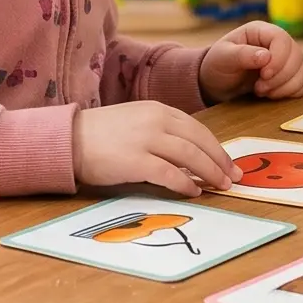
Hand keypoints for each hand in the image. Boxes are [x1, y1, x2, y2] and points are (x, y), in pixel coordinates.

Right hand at [74, 101, 239, 197]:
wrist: (68, 140)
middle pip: (199, 141)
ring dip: (210, 173)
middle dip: (220, 161)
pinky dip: (186, 184)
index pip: (197, 128)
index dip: (216, 147)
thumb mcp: (136, 122)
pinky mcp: (136, 161)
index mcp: (157, 109)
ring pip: (190, 156)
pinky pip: (170, 175)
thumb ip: (161, 132)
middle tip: (233, 177)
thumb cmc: (100, 135)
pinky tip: (194, 192)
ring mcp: (146, 140)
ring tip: (220, 186)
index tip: (228, 162)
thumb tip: (189, 155)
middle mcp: (156, 120)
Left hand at [198, 22, 302, 102]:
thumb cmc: (217, 65)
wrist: (217, 83)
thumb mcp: (223, 58)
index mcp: (261, 31)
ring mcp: (285, 60)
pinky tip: (272, 95)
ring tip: (262, 92)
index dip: (278, 59)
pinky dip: (291, 92)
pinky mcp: (289, 76)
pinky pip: (302, 84)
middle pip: (296, 56)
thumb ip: (242, 55)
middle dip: (280, 77)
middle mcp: (277, 43)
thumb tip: (266, 56)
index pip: (282, 39)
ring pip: (302, 71)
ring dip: (285, 86)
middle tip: (259, 88)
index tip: (263, 75)